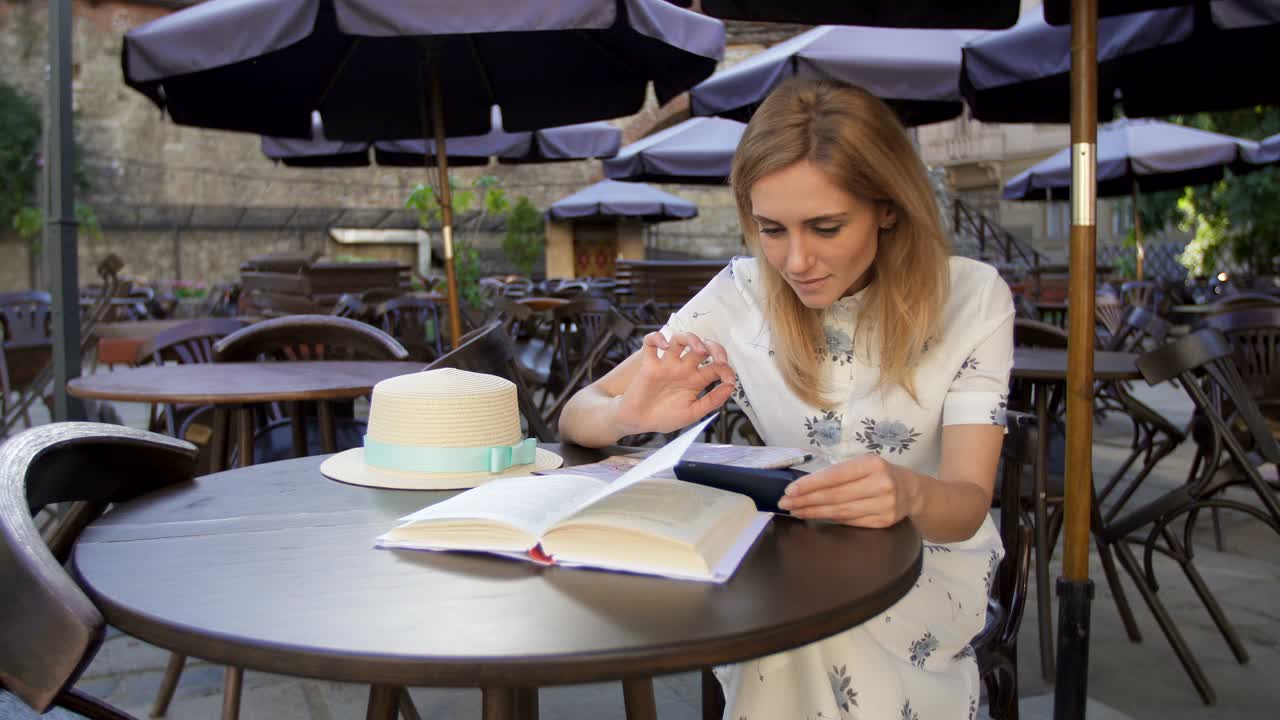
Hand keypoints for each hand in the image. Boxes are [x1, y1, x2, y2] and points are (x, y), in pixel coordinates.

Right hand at [612, 331, 735, 434]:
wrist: (639, 423)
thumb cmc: (664, 418)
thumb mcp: (692, 413)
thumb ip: (711, 401)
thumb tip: (730, 387)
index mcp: (696, 380)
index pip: (717, 367)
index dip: (727, 370)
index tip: (729, 380)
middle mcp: (683, 369)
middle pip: (703, 347)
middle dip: (715, 348)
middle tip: (719, 359)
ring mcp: (667, 364)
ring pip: (680, 339)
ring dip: (691, 338)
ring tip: (698, 349)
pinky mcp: (649, 364)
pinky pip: (650, 342)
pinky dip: (657, 338)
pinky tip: (664, 346)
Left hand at [777, 453, 920, 527]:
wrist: (912, 491)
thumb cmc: (880, 473)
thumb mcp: (864, 463)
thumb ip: (839, 472)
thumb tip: (804, 486)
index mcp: (872, 464)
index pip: (834, 476)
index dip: (810, 484)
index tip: (790, 490)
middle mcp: (880, 484)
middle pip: (835, 496)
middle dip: (806, 500)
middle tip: (786, 503)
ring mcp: (884, 505)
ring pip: (841, 512)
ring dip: (814, 512)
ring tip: (796, 511)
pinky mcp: (884, 522)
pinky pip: (850, 522)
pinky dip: (831, 519)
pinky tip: (816, 517)